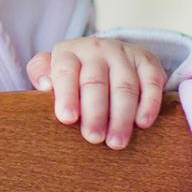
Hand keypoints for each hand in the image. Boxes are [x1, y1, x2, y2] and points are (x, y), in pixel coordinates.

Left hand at [27, 37, 166, 149]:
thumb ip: (40, 73)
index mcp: (68, 52)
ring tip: (116, 142)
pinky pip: (150, 82)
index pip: (65, 71)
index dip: (66, 95)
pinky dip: (149, 104)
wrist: (107, 53)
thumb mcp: (52, 68)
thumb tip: (45, 85)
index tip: (67, 118)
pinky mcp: (146, 60)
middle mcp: (95, 49)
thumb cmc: (74, 71)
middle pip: (95, 82)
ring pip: (124, 86)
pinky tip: (143, 123)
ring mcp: (122, 53)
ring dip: (121, 116)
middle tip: (93, 138)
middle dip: (95, 112)